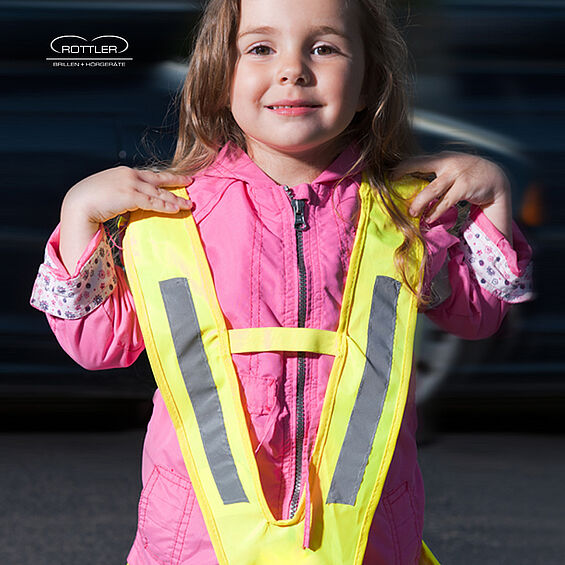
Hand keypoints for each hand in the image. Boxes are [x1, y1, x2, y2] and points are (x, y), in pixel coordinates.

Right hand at [63, 166, 192, 224]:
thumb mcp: (108, 190)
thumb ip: (122, 192)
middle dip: (176, 181)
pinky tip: (176, 209)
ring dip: (175, 200)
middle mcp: (129, 175)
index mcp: (124, 172)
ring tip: (188, 205)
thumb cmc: (89, 200)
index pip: (149, 174)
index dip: (164, 177)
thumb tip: (130, 201)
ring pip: (158, 193)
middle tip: (189, 182)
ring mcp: (130, 184)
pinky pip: (152, 202)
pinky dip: (165, 206)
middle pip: (158, 179)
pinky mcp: (130, 196)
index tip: (176, 178)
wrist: (78, 202)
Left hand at [392, 151, 512, 242]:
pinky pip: (445, 202)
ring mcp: (456, 174)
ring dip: (419, 204)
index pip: (416, 160)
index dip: (401, 167)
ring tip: (412, 214)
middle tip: (391, 191)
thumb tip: (412, 186)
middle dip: (402, 175)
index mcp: (440, 158)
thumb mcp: (450, 168)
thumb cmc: (466, 175)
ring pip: (431, 190)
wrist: (495, 177)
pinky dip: (436, 212)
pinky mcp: (464, 187)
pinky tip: (430, 218)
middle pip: (418, 167)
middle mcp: (446, 163)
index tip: (389, 176)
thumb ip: (434, 173)